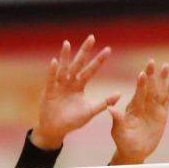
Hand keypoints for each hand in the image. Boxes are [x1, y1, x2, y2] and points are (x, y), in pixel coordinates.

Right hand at [31, 35, 119, 149]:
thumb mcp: (90, 111)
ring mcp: (58, 85)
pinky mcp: (49, 91)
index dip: (99, 60)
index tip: (108, 49)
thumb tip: (119, 94)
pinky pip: (51, 80)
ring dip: (65, 56)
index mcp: (79, 85)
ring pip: (63, 68)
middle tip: (92, 38)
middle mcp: (69, 82)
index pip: (91, 70)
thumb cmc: (72, 120)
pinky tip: (54, 62)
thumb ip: (104, 102)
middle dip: (85, 51)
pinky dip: (52, 72)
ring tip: (67, 43)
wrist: (56, 129)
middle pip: (78, 64)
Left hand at [109, 60, 168, 165]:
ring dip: (162, 78)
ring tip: (166, 66)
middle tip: (152, 61)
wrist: (134, 151)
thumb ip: (117, 120)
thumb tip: (110, 109)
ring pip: (159, 90)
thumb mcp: (118, 131)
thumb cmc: (123, 141)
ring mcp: (153, 107)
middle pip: (149, 87)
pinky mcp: (162, 113)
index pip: (138, 92)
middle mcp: (143, 104)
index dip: (141, 83)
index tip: (142, 74)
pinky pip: (166, 100)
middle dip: (151, 75)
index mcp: (133, 106)